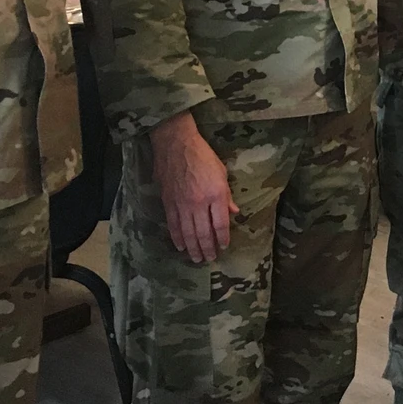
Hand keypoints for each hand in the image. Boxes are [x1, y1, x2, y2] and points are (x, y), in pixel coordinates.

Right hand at [149, 112, 238, 264]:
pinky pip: (173, 225)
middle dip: (207, 248)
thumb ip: (227, 195)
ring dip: (193, 248)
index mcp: (216, 194)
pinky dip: (177, 238)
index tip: (224, 246)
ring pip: (188, 233)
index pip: (220, 224)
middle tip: (209, 259)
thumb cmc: (203, 155)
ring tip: (196, 258)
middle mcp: (199, 203)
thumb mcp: (222, 172)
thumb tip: (234, 212)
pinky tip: (181, 246)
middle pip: (203, 233)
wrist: (176, 144)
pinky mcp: (168, 202)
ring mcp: (182, 204)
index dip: (222, 238)